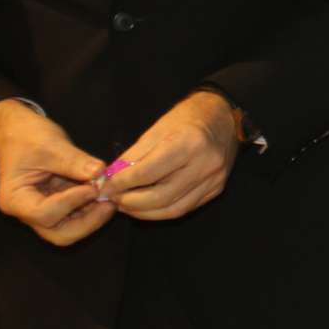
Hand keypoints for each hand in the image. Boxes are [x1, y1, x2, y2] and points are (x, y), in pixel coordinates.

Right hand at [0, 100, 113, 247]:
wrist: (17, 130)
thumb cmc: (26, 136)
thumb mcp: (50, 145)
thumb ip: (74, 162)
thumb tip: (101, 173)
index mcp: (16, 200)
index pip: (46, 214)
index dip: (73, 202)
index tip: (94, 186)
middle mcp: (28, 212)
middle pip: (60, 234)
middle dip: (88, 222)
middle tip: (109, 202)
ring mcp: (43, 210)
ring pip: (71, 228)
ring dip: (93, 216)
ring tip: (110, 195)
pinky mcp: (57, 204)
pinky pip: (77, 215)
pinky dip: (92, 208)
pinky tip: (105, 192)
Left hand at [104, 91, 241, 220]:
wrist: (224, 116)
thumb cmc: (187, 118)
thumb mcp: (156, 129)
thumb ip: (134, 156)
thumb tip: (110, 178)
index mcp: (189, 143)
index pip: (147, 173)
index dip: (121, 183)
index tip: (104, 187)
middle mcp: (205, 164)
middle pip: (160, 196)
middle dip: (130, 202)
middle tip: (112, 199)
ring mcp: (213, 179)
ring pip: (172, 209)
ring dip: (143, 212)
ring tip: (125, 205)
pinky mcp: (216, 189)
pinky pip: (184, 208)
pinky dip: (161, 211)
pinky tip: (146, 206)